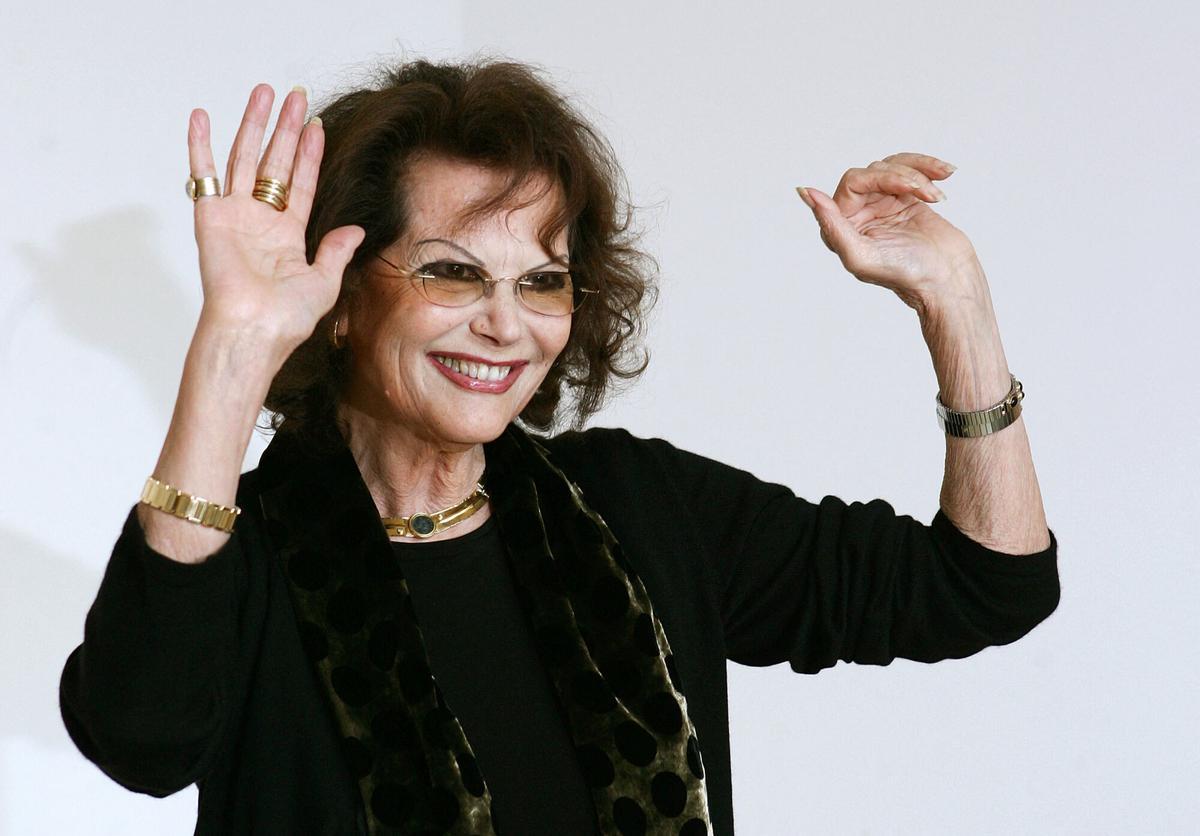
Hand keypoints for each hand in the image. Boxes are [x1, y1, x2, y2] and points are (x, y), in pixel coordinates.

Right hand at [187, 84, 363, 350]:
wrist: (254, 330)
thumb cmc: (287, 318)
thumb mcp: (325, 282)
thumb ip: (336, 252)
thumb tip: (356, 230)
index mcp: (288, 235)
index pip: (301, 183)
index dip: (310, 154)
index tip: (318, 125)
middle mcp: (261, 220)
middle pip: (275, 162)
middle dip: (286, 128)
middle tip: (295, 95)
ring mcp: (235, 215)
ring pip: (245, 158)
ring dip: (254, 124)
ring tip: (264, 93)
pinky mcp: (210, 216)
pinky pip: (203, 174)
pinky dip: (199, 144)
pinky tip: (202, 115)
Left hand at [797, 152, 979, 313]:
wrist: (947, 280)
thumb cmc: (904, 274)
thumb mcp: (860, 256)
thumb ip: (831, 225)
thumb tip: (806, 192)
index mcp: (839, 228)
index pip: (852, 183)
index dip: (878, 180)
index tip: (907, 189)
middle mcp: (857, 214)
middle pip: (873, 172)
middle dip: (902, 178)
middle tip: (925, 195)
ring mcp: (881, 205)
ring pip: (892, 166)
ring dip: (918, 174)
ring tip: (936, 196)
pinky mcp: (906, 199)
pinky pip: (910, 170)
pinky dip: (927, 168)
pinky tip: (945, 175)